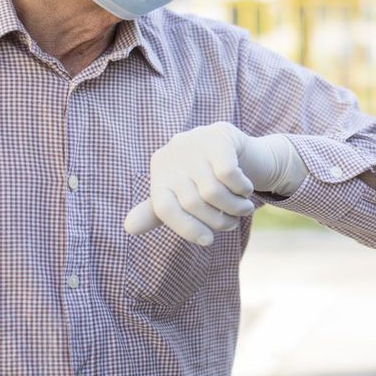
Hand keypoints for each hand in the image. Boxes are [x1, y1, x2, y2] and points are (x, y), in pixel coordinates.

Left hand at [123, 122, 307, 244]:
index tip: (208, 241)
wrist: (238, 150)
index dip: (186, 229)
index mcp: (159, 166)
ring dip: (235, 208)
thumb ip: (157, 212)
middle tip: (232, 223)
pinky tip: (247, 189)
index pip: (164, 208)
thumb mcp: (181, 194)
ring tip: (244, 209)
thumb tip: (128, 227)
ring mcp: (195, 140)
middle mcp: (172, 150)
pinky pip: (228, 174)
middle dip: (217, 220)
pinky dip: (242, 189)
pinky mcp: (219, 134)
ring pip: (212, 191)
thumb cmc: (206, 178)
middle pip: (191, 202)